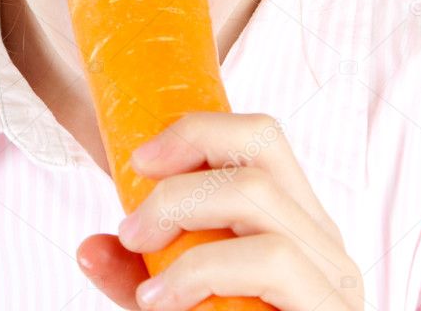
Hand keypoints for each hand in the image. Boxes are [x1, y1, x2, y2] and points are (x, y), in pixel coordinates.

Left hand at [76, 111, 363, 309]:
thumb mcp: (178, 309)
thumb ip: (140, 280)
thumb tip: (89, 245)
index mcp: (294, 221)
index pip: (259, 137)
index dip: (197, 129)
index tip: (137, 159)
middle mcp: (321, 237)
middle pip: (263, 143)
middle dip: (184, 158)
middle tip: (132, 215)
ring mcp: (331, 274)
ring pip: (259, 195)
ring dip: (181, 209)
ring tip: (138, 253)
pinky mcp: (327, 310)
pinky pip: (271, 259)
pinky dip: (202, 269)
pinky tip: (162, 302)